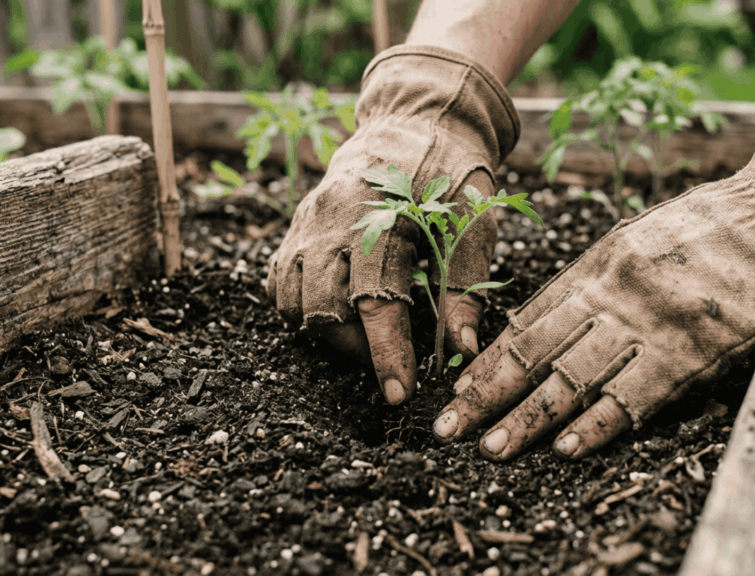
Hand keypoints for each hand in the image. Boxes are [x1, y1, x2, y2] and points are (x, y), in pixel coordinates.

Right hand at [267, 45, 519, 404]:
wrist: (417, 118)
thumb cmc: (454, 174)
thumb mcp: (476, 223)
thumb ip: (466, 287)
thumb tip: (461, 350)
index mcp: (383, 216)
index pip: (376, 301)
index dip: (387, 354)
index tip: (398, 394)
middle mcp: (334, 219)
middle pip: (322, 309)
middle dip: (355, 350)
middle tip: (390, 358)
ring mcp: (308, 221)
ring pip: (291, 300)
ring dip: (325, 332)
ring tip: (365, 337)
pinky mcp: (297, 226)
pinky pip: (278, 281)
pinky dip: (300, 308)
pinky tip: (336, 312)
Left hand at [432, 102, 754, 459]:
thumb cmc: (715, 224)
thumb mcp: (640, 238)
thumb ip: (599, 279)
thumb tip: (554, 317)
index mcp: (597, 264)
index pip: (529, 320)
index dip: (491, 359)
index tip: (459, 388)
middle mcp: (611, 292)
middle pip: (536, 351)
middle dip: (488, 393)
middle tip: (449, 428)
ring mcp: (649, 321)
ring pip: (574, 376)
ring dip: (529, 416)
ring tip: (493, 447)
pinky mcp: (693, 347)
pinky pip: (636, 393)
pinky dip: (600, 422)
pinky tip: (568, 447)